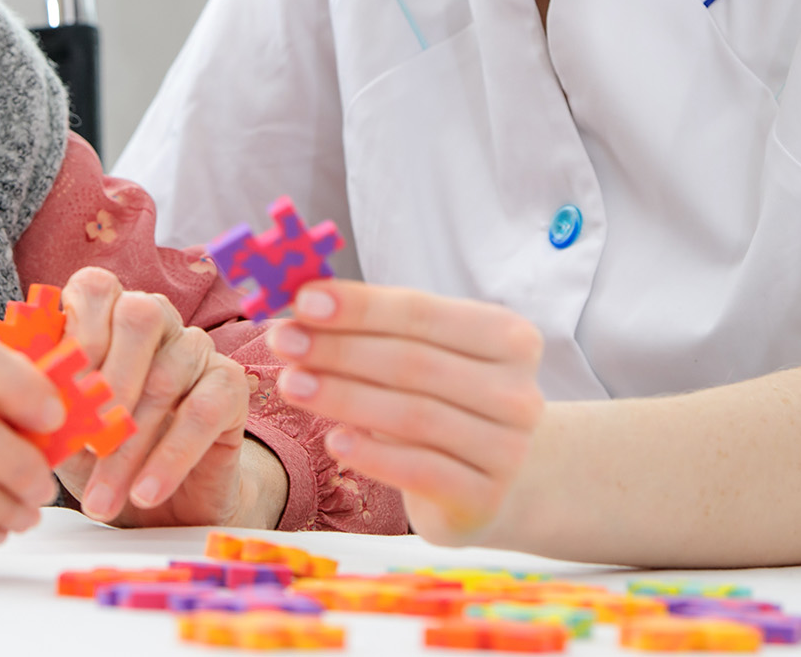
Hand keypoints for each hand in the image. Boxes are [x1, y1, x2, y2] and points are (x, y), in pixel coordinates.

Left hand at [52, 266, 273, 526]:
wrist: (163, 500)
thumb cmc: (100, 451)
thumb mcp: (60, 426)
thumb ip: (38, 400)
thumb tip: (6, 394)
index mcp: (107, 311)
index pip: (96, 288)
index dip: (77, 334)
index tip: (57, 395)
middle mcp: (156, 317)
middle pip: (139, 317)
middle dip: (108, 383)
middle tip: (84, 445)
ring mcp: (196, 346)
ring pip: (166, 377)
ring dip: (130, 446)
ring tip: (101, 500)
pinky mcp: (229, 385)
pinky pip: (204, 411)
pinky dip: (170, 457)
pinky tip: (146, 493)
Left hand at [266, 280, 543, 544]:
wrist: (486, 483)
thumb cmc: (442, 403)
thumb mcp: (421, 355)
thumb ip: (375, 327)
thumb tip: (302, 302)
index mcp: (509, 337)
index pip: (423, 312)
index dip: (360, 306)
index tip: (303, 301)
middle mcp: (518, 392)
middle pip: (414, 363)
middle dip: (339, 350)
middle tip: (282, 342)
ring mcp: (508, 450)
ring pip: (414, 416)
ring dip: (343, 397)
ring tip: (290, 384)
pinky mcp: (485, 499)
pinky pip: (421, 471)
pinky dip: (373, 454)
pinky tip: (334, 441)